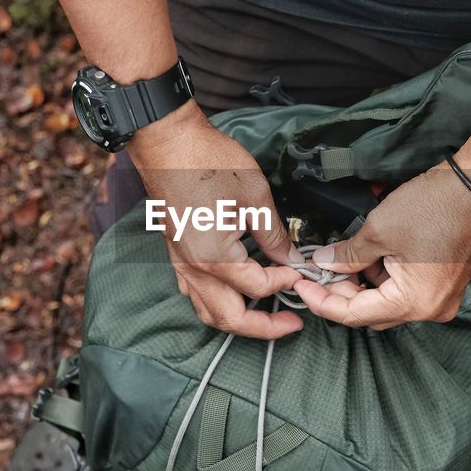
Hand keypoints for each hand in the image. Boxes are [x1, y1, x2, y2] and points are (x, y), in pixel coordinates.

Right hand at [127, 103, 303, 338]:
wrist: (167, 143)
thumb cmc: (207, 163)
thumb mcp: (255, 197)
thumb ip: (275, 235)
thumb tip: (292, 258)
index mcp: (215, 258)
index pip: (259, 287)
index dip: (287, 282)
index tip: (303, 271)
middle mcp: (194, 269)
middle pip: (230, 318)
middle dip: (264, 328)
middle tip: (292, 324)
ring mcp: (181, 264)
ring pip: (208, 312)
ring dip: (239, 320)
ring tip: (267, 316)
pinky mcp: (176, 255)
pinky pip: (195, 294)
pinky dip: (218, 303)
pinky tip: (236, 293)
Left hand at [291, 161, 470, 329]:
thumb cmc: (435, 206)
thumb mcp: (378, 230)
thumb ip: (346, 254)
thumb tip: (322, 264)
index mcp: (413, 303)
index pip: (354, 315)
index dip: (322, 301)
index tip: (301, 285)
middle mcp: (429, 310)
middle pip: (371, 312)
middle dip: (341, 292)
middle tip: (317, 270)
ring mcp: (440, 299)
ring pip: (386, 301)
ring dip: (361, 283)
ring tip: (342, 256)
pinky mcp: (444, 286)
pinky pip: (404, 291)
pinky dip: (382, 277)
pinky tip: (367, 255)